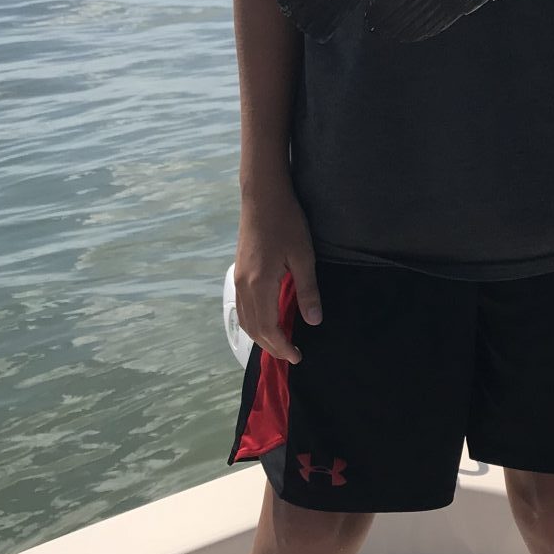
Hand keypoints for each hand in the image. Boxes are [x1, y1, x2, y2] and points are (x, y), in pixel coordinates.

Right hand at [234, 179, 320, 362]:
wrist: (263, 196)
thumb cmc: (286, 222)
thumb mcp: (304, 256)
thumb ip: (308, 291)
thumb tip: (314, 321)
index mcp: (260, 284)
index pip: (268, 328)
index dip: (282, 346)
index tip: (297, 357)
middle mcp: (244, 285)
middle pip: (254, 328)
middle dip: (271, 346)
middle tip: (291, 355)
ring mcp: (239, 278)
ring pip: (244, 319)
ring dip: (261, 336)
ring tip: (280, 343)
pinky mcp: (239, 271)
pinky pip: (242, 306)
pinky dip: (253, 321)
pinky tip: (267, 320)